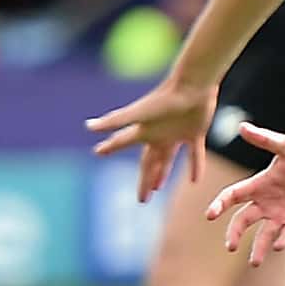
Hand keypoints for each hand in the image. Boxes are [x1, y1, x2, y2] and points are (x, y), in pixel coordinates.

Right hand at [86, 76, 219, 201]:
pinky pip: (195, 154)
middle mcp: (158, 134)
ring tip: (157, 189)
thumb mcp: (139, 114)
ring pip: (168, 159)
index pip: (123, 143)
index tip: (97, 152)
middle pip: (149, 162)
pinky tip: (195, 180)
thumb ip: (115, 121)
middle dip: (144, 180)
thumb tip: (88, 127)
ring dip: (162, 174)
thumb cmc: (164, 99)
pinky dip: (195, 166)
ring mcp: (176, 134)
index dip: (110, 148)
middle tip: (141, 200)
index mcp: (143, 131)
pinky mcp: (195, 133)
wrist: (193, 85)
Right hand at [208, 124, 284, 266]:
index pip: (233, 196)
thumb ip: (266, 140)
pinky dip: (282, 241)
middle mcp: (266, 201)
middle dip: (234, 233)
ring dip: (257, 248)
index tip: (210, 214)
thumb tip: (242, 127)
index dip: (220, 204)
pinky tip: (279, 246)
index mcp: (259, 184)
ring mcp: (281, 214)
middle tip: (230, 246)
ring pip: (263, 235)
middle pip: (243, 220)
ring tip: (254, 262)